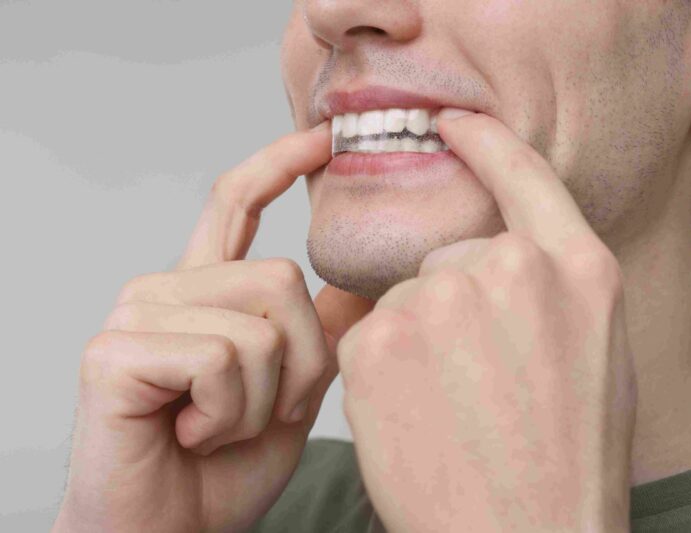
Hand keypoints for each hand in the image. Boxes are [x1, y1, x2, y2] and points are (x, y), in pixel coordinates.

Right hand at [53, 123, 374, 532]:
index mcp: (204, 292)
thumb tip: (363, 282)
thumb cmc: (224, 471)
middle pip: (283, 278)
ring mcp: (136, 313)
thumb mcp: (292, 393)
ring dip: (265, 398)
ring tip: (219, 428)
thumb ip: (318, 333)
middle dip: (300, 364)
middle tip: (260, 413)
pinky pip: (221, 359)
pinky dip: (229, 416)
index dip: (278, 164)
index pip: (237, 204)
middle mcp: (165, 288)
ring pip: (260, 322)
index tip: (320, 137)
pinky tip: (191, 435)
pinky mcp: (115, 350)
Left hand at [336, 111, 636, 531]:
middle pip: (450, 257)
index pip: (522, 173)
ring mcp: (439, 303)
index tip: (453, 123)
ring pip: (405, 299)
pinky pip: (367, 335)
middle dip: (455, 307)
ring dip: (418, 341)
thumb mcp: (599, 350)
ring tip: (453, 408)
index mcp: (576, 269)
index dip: (483, 143)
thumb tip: (501, 248)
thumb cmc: (568, 460)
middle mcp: (510, 271)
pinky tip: (417, 417)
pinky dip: (383, 370)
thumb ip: (555, 280)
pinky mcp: (375, 344)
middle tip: (480, 380)